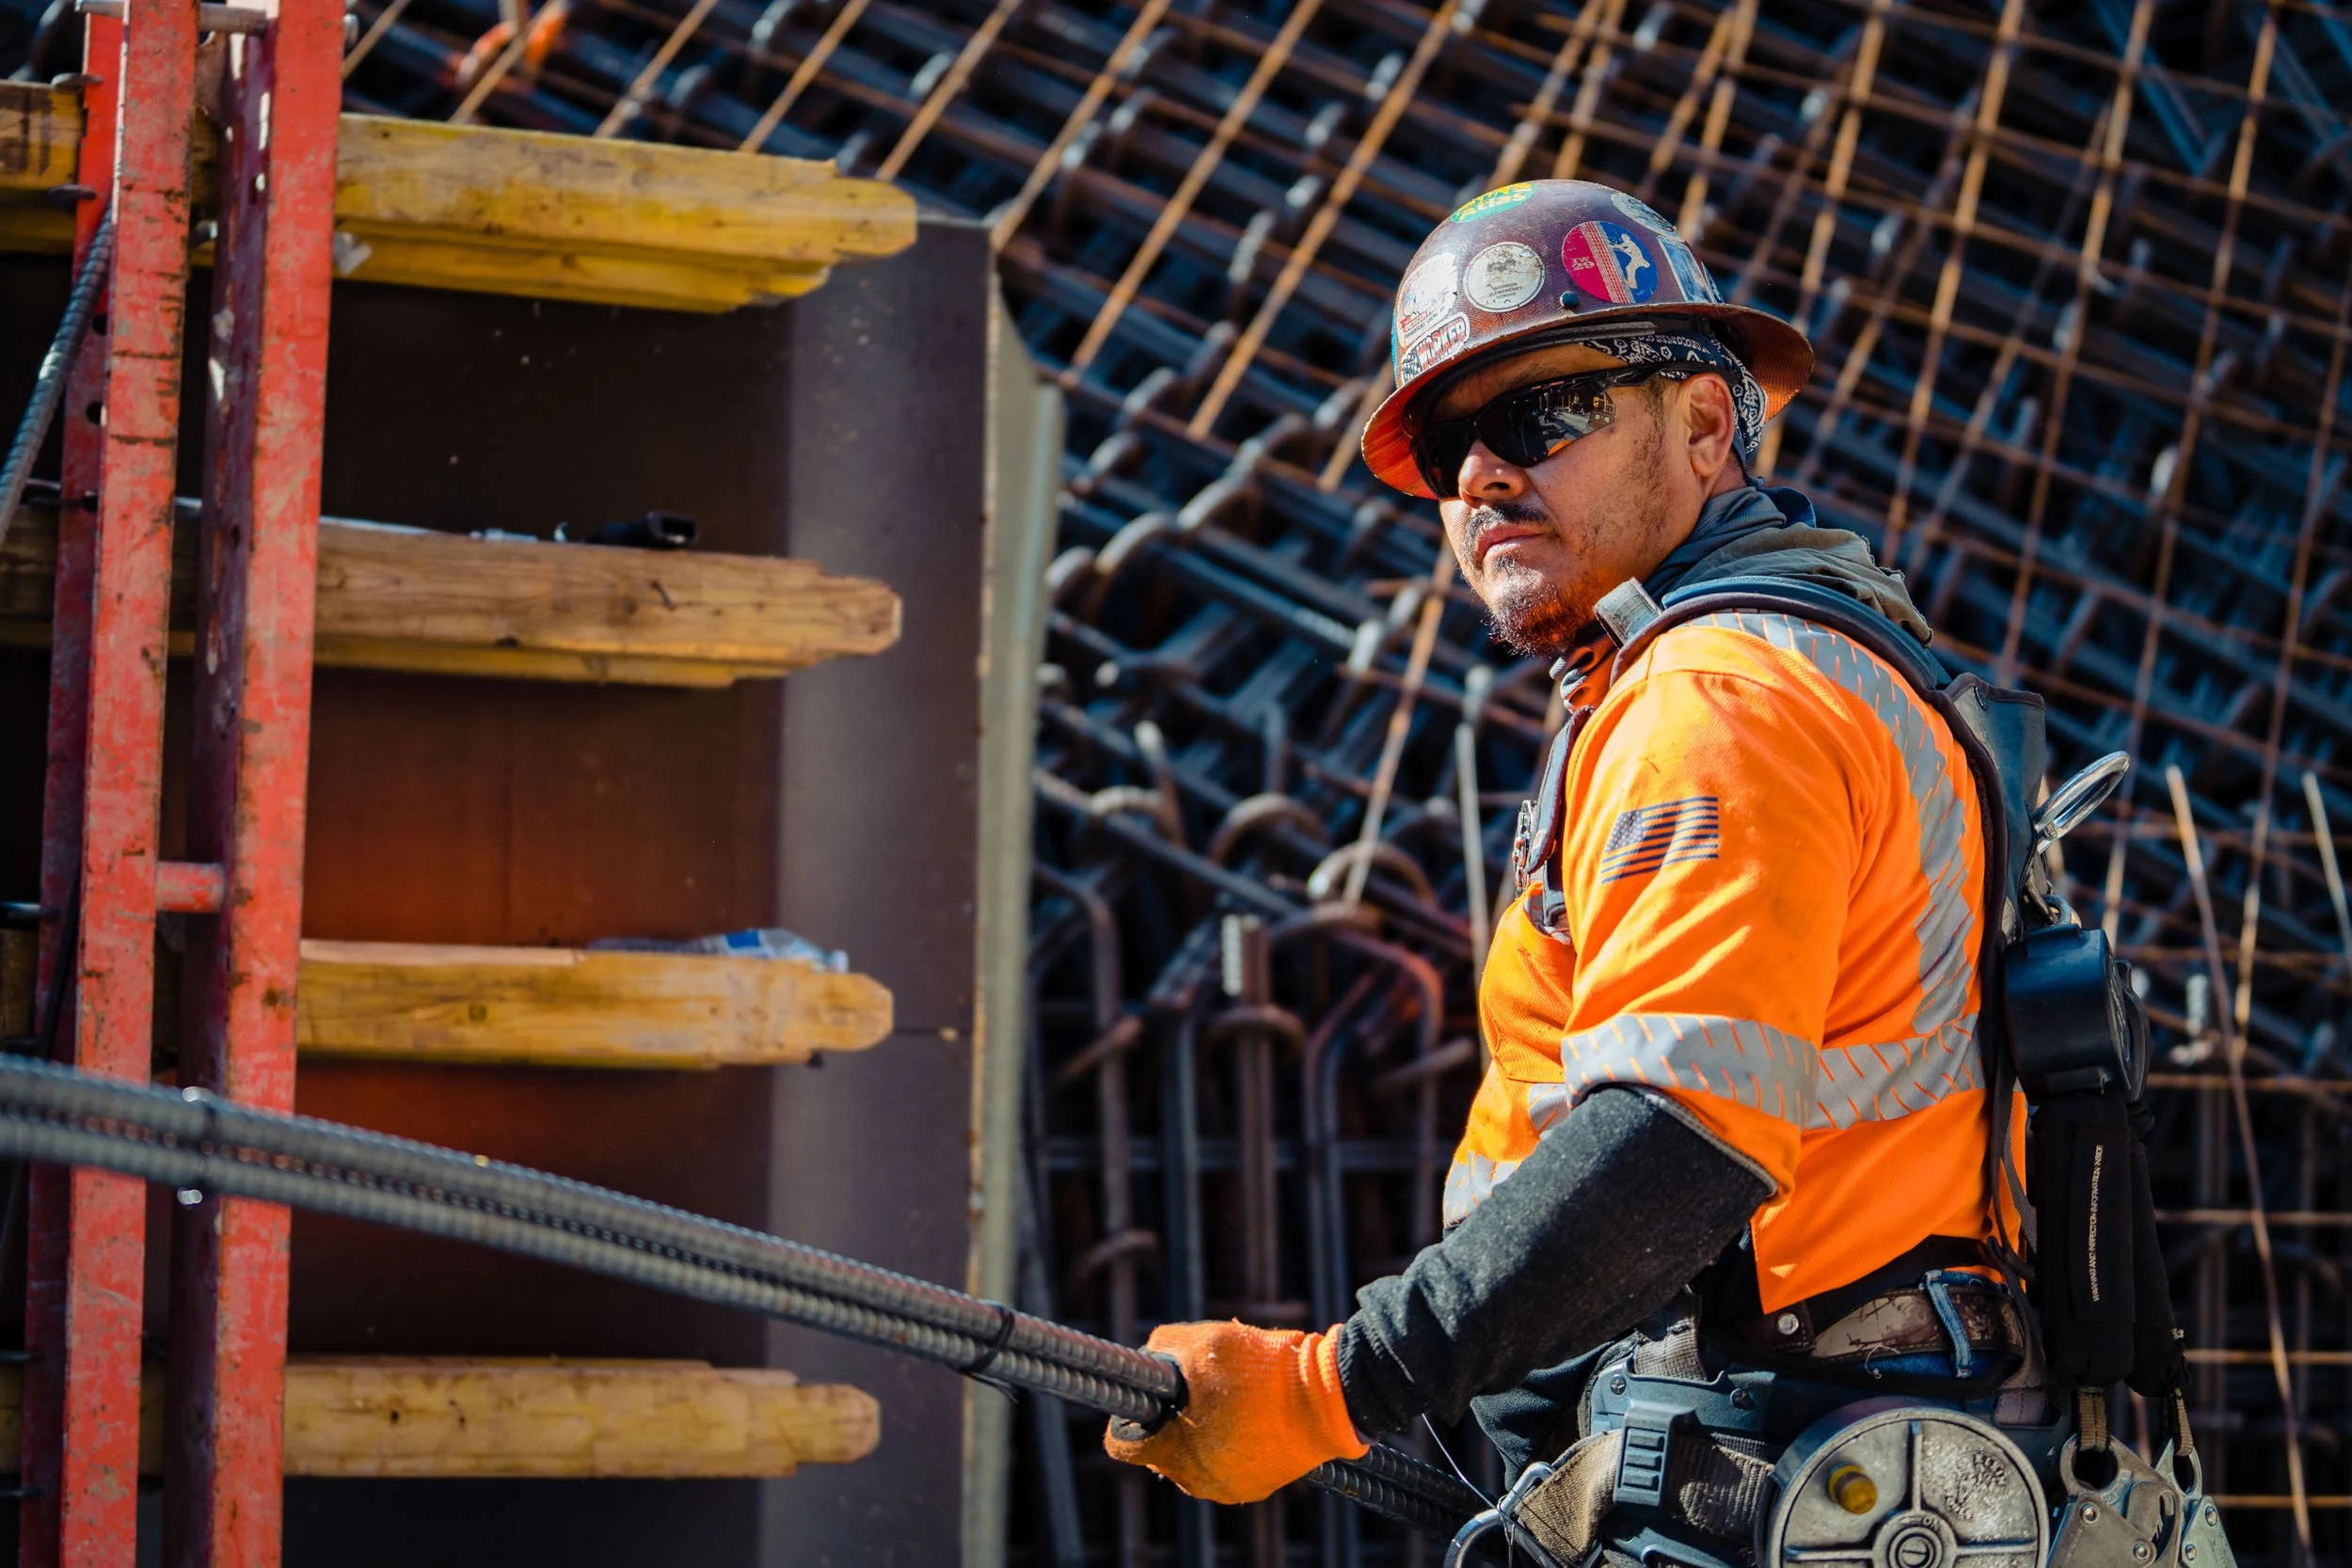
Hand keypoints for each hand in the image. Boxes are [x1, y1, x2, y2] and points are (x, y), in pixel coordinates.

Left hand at [1103, 1320, 1367, 1504]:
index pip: (1122, 1446)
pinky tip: (1251, 1414)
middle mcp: (1196, 1480)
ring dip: (1201, 1433)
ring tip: (1230, 1398)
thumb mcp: (1203, 1340)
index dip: (1128, 1416)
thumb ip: (1164, 1347)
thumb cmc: (1261, 1369)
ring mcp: (1227, 1488)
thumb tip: (1149, 1356)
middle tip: (1195, 1390)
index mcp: (1174, 1451)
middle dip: (1170, 1422)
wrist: (1328, 1397)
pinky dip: (1230, 1443)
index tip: (1147, 1397)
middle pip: (1161, 1453)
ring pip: (1194, 1460)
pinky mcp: (1257, 1487)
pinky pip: (1226, 1466)